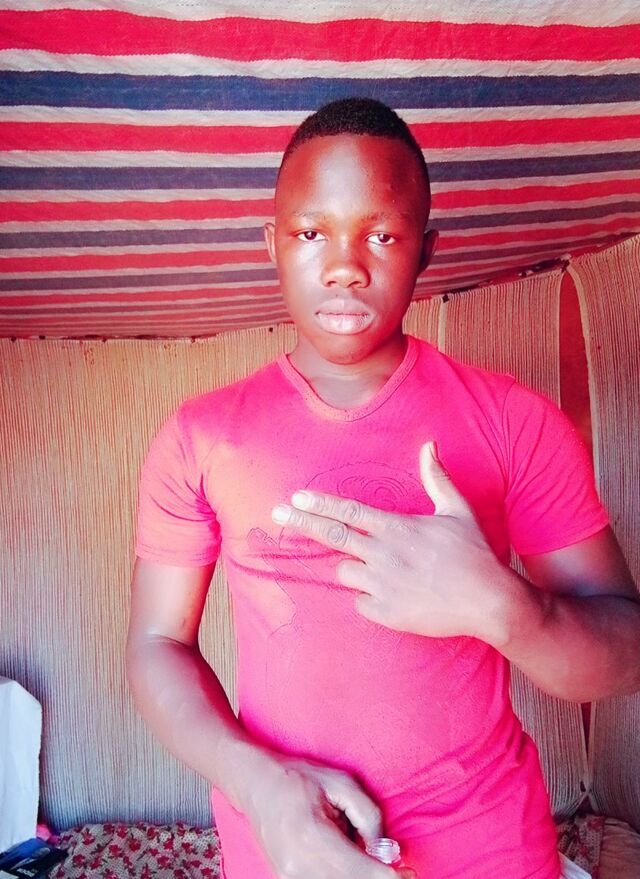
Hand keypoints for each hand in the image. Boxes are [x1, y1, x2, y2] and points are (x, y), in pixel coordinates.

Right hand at [243, 753, 402, 877]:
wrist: (256, 785)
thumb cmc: (299, 778)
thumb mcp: (341, 783)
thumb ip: (368, 816)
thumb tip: (386, 852)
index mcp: (313, 836)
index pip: (360, 871)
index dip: (389, 876)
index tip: (408, 872)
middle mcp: (298, 865)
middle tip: (399, 870)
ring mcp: (289, 878)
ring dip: (358, 876)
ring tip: (364, 854)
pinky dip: (342, 875)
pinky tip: (346, 858)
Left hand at [272, 441, 518, 645]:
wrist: (489, 603)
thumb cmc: (475, 554)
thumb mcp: (457, 510)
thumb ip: (437, 478)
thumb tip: (428, 445)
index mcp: (397, 528)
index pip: (348, 511)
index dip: (319, 503)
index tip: (295, 497)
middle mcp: (384, 554)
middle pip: (332, 536)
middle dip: (301, 523)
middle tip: (277, 514)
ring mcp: (382, 585)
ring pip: (344, 571)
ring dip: (351, 567)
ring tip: (377, 568)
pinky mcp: (386, 613)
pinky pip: (360, 602)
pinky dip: (368, 597)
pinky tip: (390, 594)